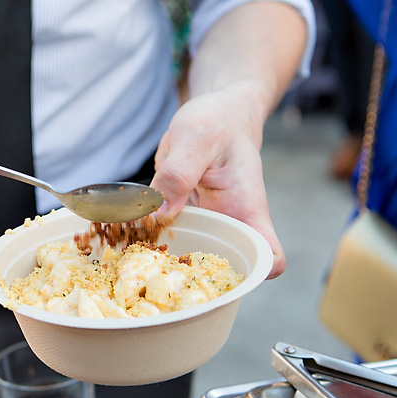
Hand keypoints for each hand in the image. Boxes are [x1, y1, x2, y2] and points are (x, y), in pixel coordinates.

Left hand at [150, 82, 285, 278]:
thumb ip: (179, 174)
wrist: (213, 116)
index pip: (270, 256)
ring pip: (191, 259)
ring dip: (165, 263)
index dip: (257, 273)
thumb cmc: (218, 122)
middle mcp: (229, 224)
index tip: (227, 276)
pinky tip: (126, 238)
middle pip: (225, 270)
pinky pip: (166, 239)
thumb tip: (159, 214)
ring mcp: (206, 225)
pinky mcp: (182, 219)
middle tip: (158, 277)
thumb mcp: (197, 138)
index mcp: (246, 208)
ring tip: (133, 260)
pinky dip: (147, 240)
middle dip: (196, 281)